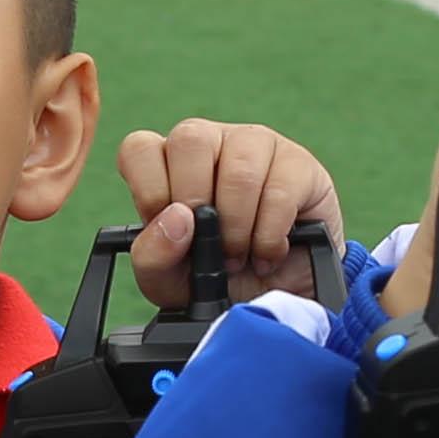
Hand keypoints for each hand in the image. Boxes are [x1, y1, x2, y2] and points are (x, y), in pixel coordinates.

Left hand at [115, 118, 342, 309]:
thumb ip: (153, 256)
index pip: (140, 148)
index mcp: (168, 164)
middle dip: (197, 204)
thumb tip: (177, 218)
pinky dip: (269, 236)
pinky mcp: (298, 163)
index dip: (150, 189)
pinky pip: (280, 190)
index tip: (172, 228)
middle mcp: (210, 144)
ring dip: (237, 227)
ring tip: (240, 255)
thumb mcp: (171, 283)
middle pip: (189, 140)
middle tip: (210, 245)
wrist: (279, 298)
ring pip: (238, 168)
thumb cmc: (219, 278)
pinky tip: (268, 252)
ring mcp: (255, 145)